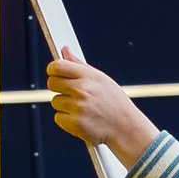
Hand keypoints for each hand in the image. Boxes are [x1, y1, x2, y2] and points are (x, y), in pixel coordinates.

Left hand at [48, 47, 158, 166]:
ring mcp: (78, 107)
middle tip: (69, 93)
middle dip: (57, 87)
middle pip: (52, 83)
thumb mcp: (101, 80)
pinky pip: (58, 117)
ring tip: (82, 109)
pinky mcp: (75, 123)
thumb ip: (79, 65)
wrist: (126, 128)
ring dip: (65, 106)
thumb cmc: (114, 102)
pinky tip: (81, 119)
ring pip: (56, 101)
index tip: (54, 72)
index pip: (58, 66)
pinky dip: (67, 120)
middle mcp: (83, 90)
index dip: (53, 69)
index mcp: (89, 76)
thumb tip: (65, 50)